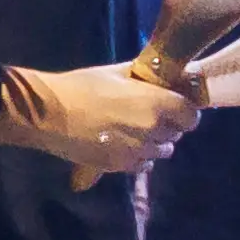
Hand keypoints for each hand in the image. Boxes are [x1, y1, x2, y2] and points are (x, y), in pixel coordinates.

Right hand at [0, 64, 198, 175]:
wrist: (49, 114)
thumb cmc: (82, 86)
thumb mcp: (116, 73)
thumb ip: (144, 76)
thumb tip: (162, 75)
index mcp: (155, 103)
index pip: (191, 116)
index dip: (185, 111)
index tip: (175, 107)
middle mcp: (152, 130)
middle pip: (176, 134)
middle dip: (168, 125)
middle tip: (149, 115)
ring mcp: (137, 152)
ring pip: (162, 151)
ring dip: (154, 142)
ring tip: (135, 131)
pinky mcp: (121, 167)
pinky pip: (143, 165)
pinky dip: (139, 157)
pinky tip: (124, 145)